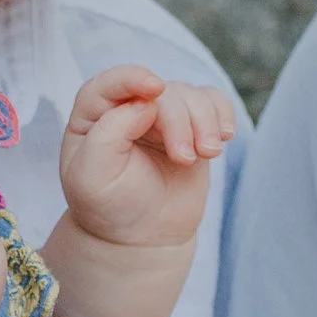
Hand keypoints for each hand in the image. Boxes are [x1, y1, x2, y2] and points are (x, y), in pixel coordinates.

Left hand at [57, 66, 234, 251]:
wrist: (143, 238)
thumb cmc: (111, 207)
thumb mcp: (92, 177)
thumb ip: (109, 134)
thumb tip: (144, 103)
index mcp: (94, 117)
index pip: (109, 84)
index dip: (132, 79)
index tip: (154, 89)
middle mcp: (128, 108)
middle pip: (161, 92)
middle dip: (178, 121)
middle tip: (184, 159)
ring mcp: (162, 116)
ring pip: (190, 95)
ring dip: (204, 122)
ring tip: (206, 155)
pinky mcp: (192, 126)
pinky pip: (213, 102)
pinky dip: (222, 114)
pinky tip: (224, 136)